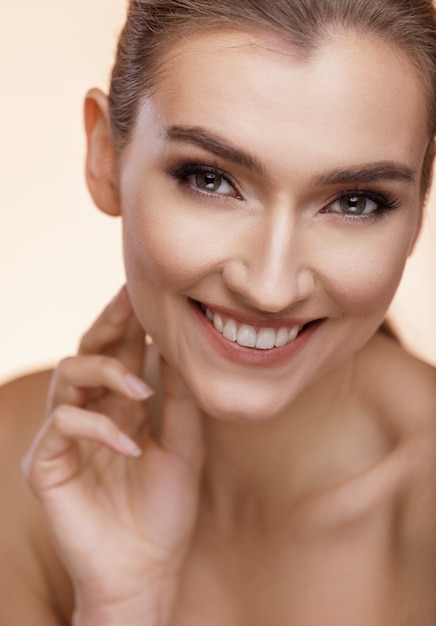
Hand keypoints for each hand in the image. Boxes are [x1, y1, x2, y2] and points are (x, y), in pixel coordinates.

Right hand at [23, 286, 204, 623]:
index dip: (130, 322)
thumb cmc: (165, 510)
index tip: (146, 292)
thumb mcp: (184, 447)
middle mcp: (91, 413)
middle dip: (108, 323)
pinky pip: (63, 423)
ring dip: (105, 371)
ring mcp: (66, 436)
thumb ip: (180, 400)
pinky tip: (130, 445)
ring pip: (67, 374)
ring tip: (141, 388)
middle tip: (129, 301)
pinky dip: (98, 426)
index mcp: (120, 406)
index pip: (120, 353)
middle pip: (87, 351)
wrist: (146, 568)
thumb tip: (181, 350)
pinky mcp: (47, 463)